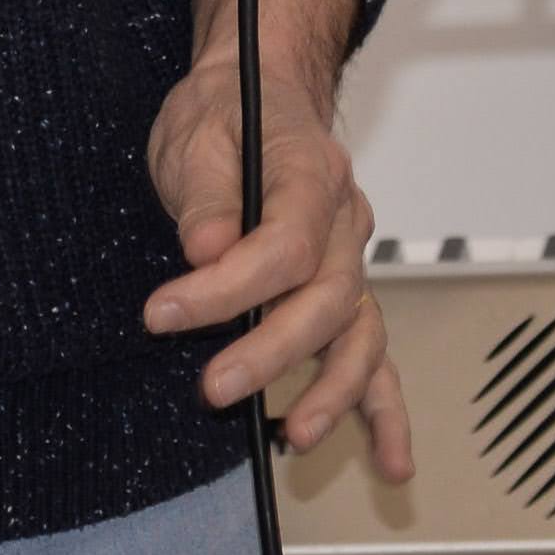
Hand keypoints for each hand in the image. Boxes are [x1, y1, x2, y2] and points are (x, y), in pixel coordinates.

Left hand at [141, 31, 413, 484]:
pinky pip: (374, 352)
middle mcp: (343, 220)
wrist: (261, 93)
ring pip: (358, 334)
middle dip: (270, 352)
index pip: (283, 244)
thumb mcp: (196, 131)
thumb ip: (204, 192)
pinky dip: (384, 408)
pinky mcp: (343, 289)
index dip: (226, 288)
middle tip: (212, 386)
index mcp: (310, 171)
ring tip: (296, 437)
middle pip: (322, 299)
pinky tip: (391, 460)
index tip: (164, 312)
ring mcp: (349, 258)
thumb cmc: (227, 110)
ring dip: (333, 392)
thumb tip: (207, 246)